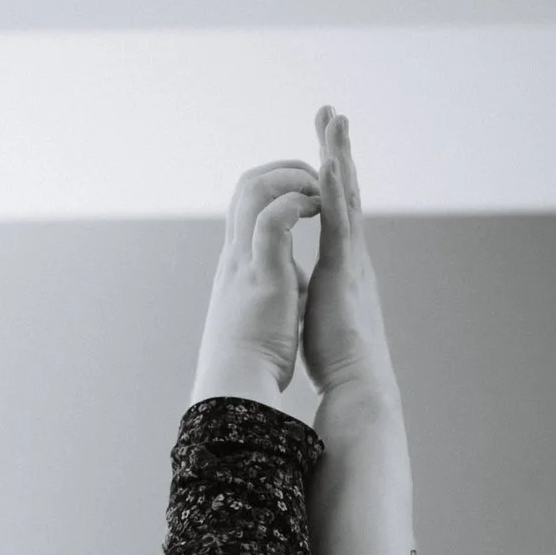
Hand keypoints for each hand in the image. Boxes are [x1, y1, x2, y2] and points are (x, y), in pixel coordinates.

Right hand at [189, 159, 320, 415]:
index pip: (247, 205)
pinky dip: (296, 202)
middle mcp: (237, 253)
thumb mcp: (268, 308)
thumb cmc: (254, 357)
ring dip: (291, 179)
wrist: (239, 384)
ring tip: (318, 191)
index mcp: (239, 263)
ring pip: (255, 189)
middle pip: (246, 184)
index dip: (275, 186)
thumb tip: (296, 284)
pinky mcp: (263, 272)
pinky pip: (272, 217)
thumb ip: (279, 287)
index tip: (304, 190)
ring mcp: (247, 259)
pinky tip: (317, 209)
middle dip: (283, 170)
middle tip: (314, 179)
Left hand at [302, 107, 402, 430]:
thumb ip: (319, 296)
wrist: (359, 385)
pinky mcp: (344, 272)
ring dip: (339, 156)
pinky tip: (327, 164)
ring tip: (334, 120)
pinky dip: (333, 192)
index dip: (330, 175)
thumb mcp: (323, 316)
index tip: (323, 144)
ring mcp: (351, 260)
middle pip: (345, 191)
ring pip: (346, 197)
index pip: (336, 209)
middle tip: (331, 113)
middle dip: (337, 150)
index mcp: (345, 264)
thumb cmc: (340, 360)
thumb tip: (309, 294)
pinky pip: (339, 223)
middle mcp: (353, 254)